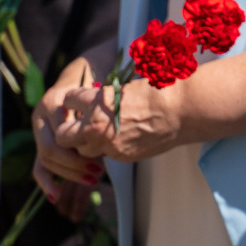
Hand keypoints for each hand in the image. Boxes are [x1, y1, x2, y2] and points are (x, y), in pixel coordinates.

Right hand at [32, 58, 103, 192]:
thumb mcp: (94, 98)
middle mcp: (40, 117)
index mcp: (53, 103)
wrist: (75, 82)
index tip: (103, 155)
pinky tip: (56, 196)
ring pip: (45, 159)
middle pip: (50, 148)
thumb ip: (95, 117)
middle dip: (74, 164)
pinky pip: (38, 167)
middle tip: (98, 171)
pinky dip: (47, 182)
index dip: (79, 148)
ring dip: (68, 174)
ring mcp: (38, 131)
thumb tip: (109, 146)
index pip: (61, 132)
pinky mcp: (40, 144)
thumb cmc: (91, 91)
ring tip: (92, 180)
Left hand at [51, 74, 186, 166]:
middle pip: (63, 135)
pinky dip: (109, 148)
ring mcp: (108, 144)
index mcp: (96, 102)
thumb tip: (96, 103)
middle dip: (68, 131)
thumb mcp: (124, 88)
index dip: (74, 100)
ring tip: (101, 133)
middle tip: (79, 125)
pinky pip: (105, 155)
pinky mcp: (121, 156)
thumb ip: (105, 99)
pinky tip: (122, 138)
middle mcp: (96, 126)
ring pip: (82, 151)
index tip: (79, 100)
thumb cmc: (158, 91)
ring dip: (87, 143)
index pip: (68, 101)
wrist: (182, 110)